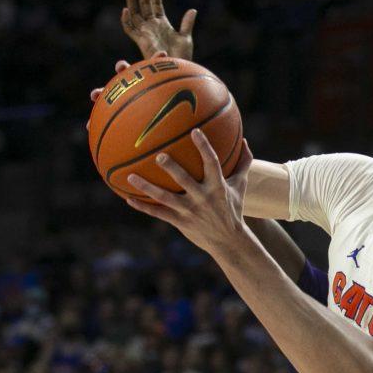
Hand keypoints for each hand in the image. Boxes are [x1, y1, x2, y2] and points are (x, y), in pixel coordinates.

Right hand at [122, 0, 195, 60]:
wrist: (177, 68)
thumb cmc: (182, 56)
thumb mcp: (186, 37)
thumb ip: (187, 23)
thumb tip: (193, 10)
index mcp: (162, 23)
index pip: (156, 4)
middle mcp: (151, 26)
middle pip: (145, 4)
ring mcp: (145, 32)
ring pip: (135, 13)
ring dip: (132, 0)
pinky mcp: (140, 41)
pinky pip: (130, 29)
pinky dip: (126, 20)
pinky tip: (126, 9)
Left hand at [124, 129, 252, 254]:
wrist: (229, 241)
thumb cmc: (234, 208)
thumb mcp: (240, 186)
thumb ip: (243, 163)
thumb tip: (244, 140)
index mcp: (218, 186)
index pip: (211, 163)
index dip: (204, 147)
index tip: (195, 131)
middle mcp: (203, 198)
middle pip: (184, 180)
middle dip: (171, 168)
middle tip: (159, 155)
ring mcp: (190, 211)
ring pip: (165, 198)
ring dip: (147, 187)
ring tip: (131, 176)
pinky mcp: (180, 222)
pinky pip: (158, 213)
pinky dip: (143, 207)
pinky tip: (128, 198)